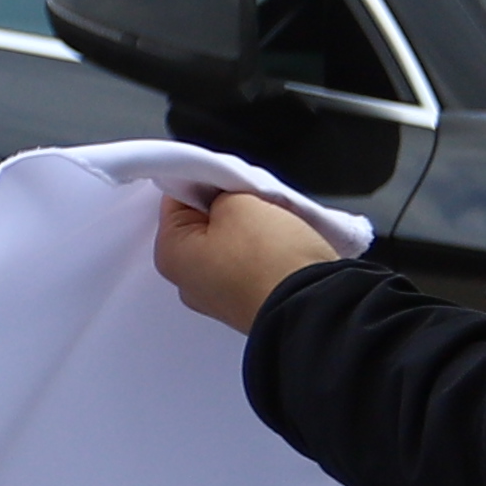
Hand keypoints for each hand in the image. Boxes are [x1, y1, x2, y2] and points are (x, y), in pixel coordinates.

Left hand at [153, 184, 346, 333]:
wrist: (314, 307)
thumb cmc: (271, 263)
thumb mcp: (238, 201)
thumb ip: (220, 189)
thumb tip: (222, 192)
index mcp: (171, 255)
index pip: (176, 198)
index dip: (206, 180)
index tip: (229, 178)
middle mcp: (190, 282)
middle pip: (206, 223)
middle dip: (231, 206)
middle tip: (255, 200)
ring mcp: (222, 297)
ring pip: (235, 243)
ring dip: (254, 228)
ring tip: (278, 223)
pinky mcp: (253, 302)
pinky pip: (255, 264)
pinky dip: (270, 251)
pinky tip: (287, 244)